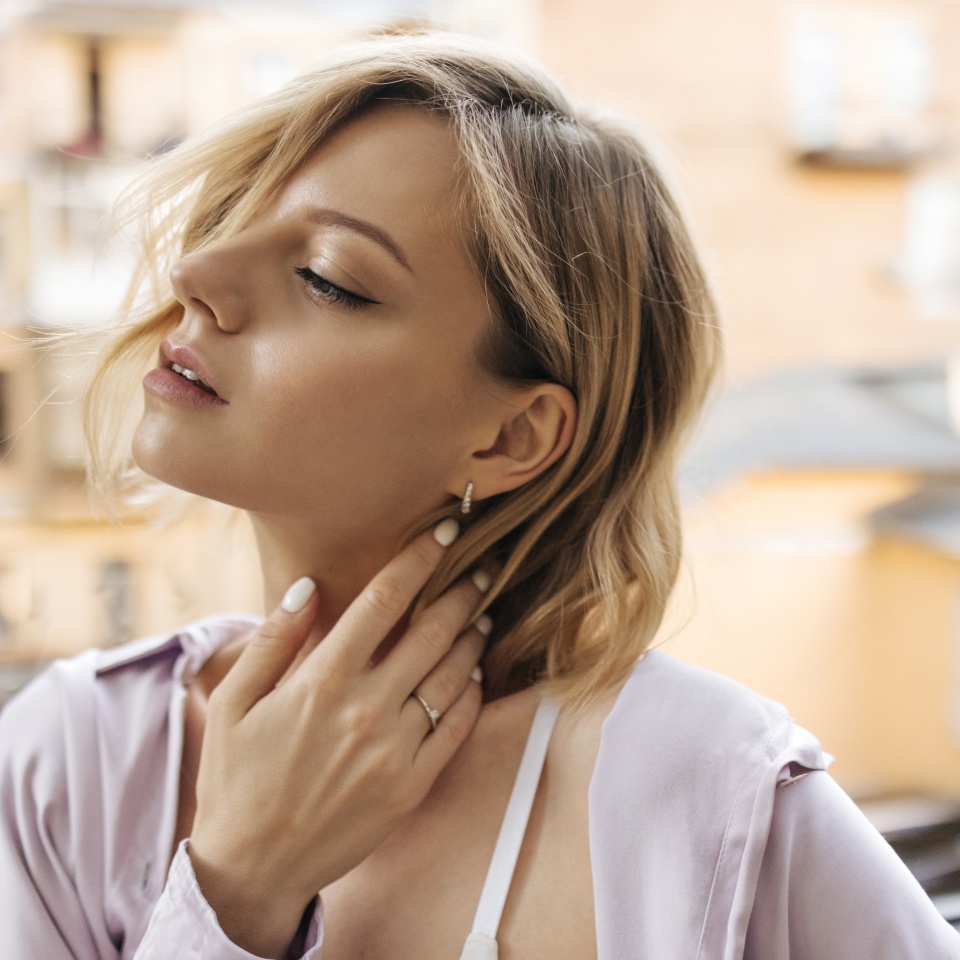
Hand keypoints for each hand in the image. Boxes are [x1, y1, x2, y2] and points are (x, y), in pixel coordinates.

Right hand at [186, 518, 488, 958]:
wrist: (254, 867)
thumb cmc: (236, 778)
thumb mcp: (232, 704)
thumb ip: (272, 641)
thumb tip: (307, 586)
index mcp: (322, 681)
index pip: (383, 600)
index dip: (419, 559)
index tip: (443, 531)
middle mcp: (367, 709)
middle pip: (433, 630)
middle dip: (463, 590)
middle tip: (484, 566)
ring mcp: (395, 750)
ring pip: (453, 674)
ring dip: (475, 635)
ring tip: (485, 612)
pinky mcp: (412, 785)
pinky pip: (457, 727)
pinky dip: (472, 692)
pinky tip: (474, 671)